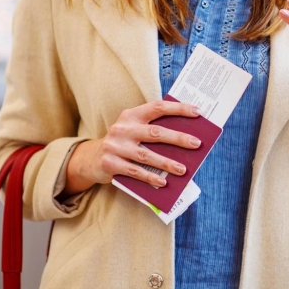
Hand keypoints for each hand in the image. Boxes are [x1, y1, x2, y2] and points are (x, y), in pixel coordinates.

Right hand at [61, 100, 201, 196]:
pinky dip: (150, 177)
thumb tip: (185, 137)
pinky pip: (134, 172)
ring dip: (167, 163)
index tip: (197, 112)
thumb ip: (153, 129)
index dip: (178, 108)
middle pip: (155, 132)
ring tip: (183, 170)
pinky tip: (163, 182)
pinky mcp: (109, 163)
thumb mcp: (134, 130)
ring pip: (146, 155)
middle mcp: (122, 128)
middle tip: (196, 144)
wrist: (91, 160)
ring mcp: (114, 146)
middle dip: (178, 138)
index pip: (157, 107)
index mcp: (131, 115)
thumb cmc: (123, 143)